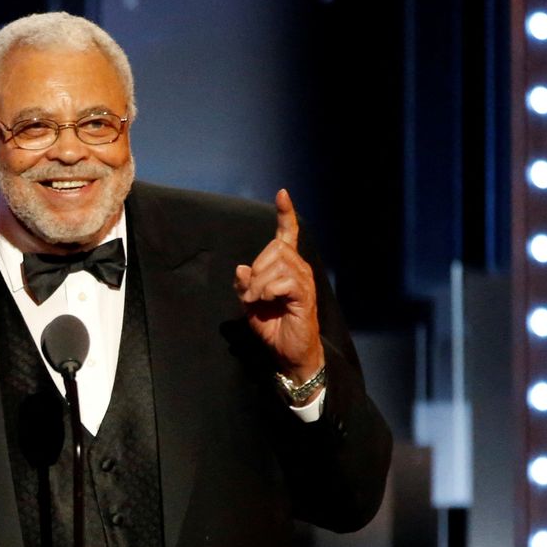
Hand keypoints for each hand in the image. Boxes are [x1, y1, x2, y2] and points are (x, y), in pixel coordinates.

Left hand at [233, 189, 324, 382]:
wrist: (289, 353)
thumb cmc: (273, 326)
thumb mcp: (250, 303)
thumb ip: (244, 284)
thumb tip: (241, 268)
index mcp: (286, 266)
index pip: (287, 235)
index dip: (285, 214)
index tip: (282, 193)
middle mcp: (299, 268)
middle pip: (274, 248)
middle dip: (255, 271)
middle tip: (251, 296)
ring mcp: (304, 281)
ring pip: (277, 264)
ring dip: (258, 284)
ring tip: (257, 302)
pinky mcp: (304, 295)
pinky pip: (283, 281)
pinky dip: (267, 291)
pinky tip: (266, 302)